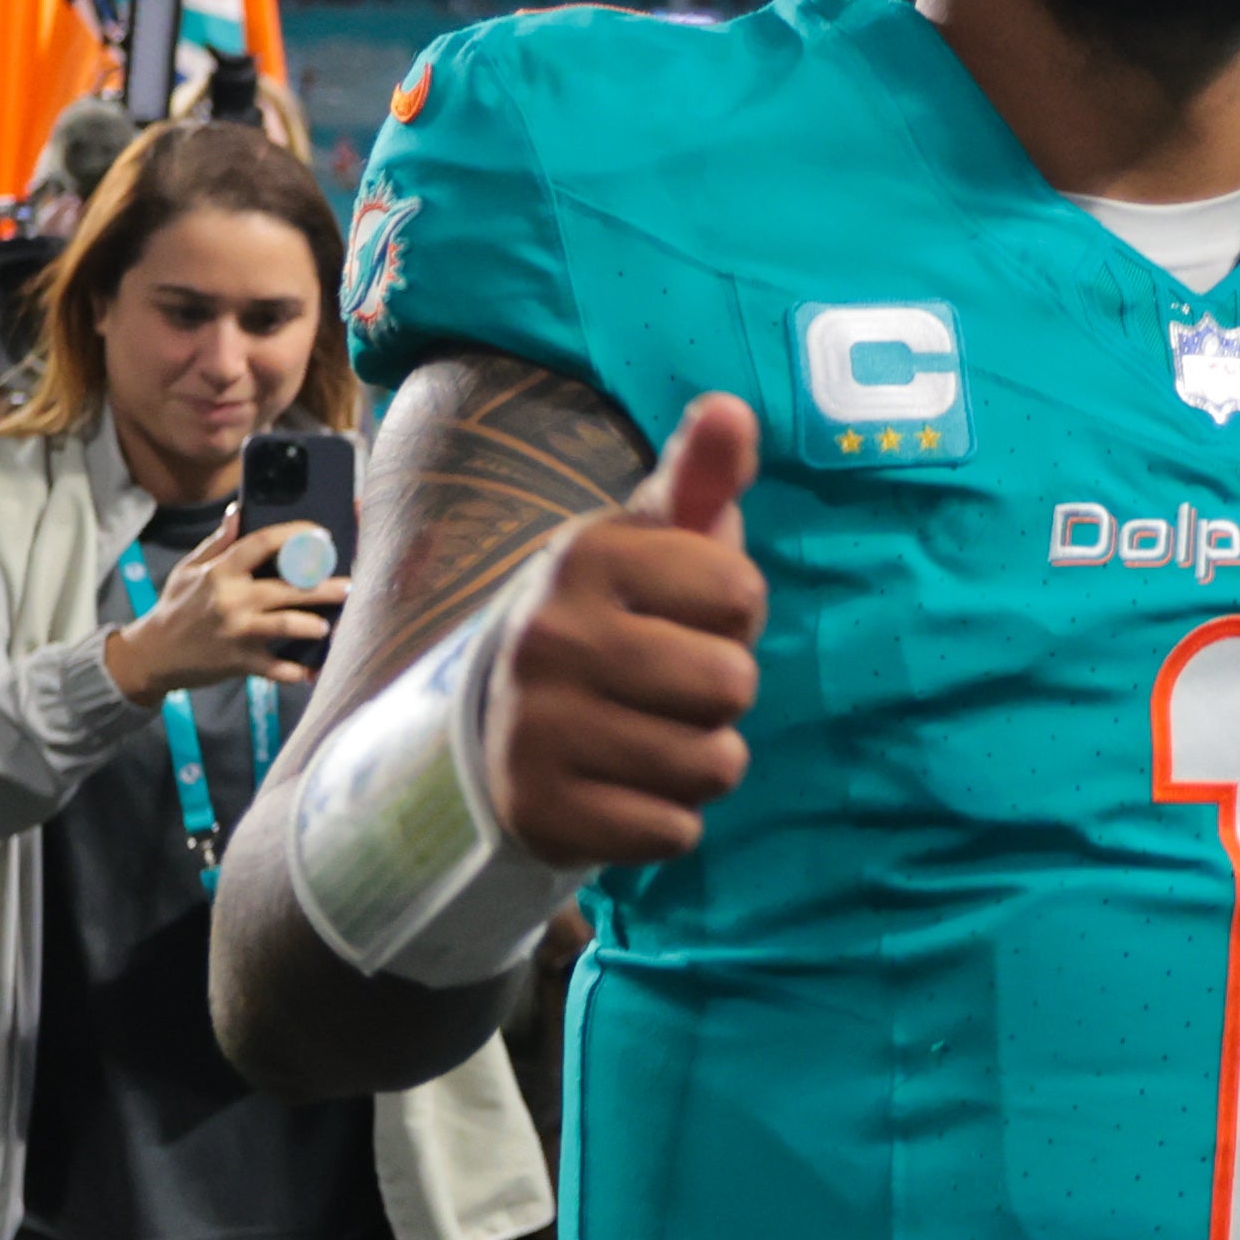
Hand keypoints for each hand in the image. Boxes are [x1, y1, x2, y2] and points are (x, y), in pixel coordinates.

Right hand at [103, 506, 346, 701]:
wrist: (153, 655)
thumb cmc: (175, 607)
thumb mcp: (189, 569)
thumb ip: (218, 543)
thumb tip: (239, 511)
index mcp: (221, 572)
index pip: (262, 543)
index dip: (295, 534)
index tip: (320, 533)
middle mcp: (232, 600)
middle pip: (285, 587)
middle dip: (321, 586)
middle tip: (347, 585)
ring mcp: (237, 632)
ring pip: (286, 625)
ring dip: (312, 624)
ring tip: (328, 625)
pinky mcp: (240, 662)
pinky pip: (275, 668)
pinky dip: (295, 672)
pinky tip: (313, 670)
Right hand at [484, 393, 765, 868]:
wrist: (497, 722)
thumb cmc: (610, 617)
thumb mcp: (648, 542)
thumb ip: (699, 477)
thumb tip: (731, 408)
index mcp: (585, 558)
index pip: (742, 593)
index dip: (730, 613)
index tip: (679, 615)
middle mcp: (551, 638)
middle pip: (732, 684)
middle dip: (720, 693)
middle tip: (664, 685)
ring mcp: (538, 728)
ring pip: (712, 764)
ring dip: (701, 760)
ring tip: (648, 735)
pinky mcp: (542, 812)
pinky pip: (675, 831)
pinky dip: (666, 819)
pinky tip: (623, 788)